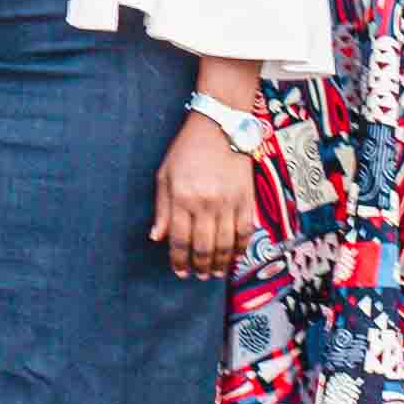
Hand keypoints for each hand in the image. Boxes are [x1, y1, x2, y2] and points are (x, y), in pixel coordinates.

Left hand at [153, 112, 255, 278]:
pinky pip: (245, 232)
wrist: (220, 127)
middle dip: (200, 267)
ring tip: (216, 273)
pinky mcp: (246, 199)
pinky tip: (234, 257)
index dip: (179, 261)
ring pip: (226, 245)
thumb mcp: (164, 176)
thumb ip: (162, 209)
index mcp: (182, 198)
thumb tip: (157, 237)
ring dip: (220, 264)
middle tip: (199, 276)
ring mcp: (228, 203)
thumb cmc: (187, 151)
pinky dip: (240, 249)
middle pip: (204, 248)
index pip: (179, 240)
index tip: (180, 272)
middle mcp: (205, 203)